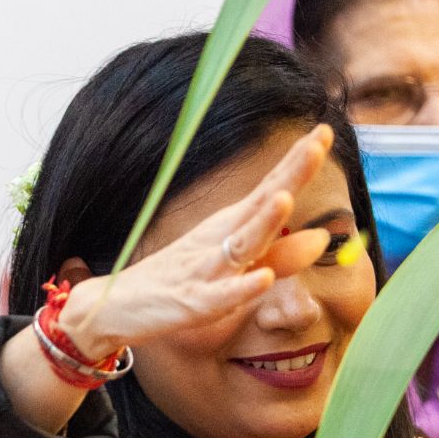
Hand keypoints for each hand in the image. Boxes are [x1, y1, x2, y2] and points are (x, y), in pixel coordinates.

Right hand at [57, 125, 335, 360]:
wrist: (114, 306)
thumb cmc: (178, 283)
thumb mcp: (234, 267)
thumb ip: (280, 255)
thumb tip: (322, 237)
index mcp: (230, 227)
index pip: (270, 189)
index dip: (297, 163)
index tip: (324, 130)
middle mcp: (219, 240)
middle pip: (259, 205)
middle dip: (289, 175)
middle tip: (317, 141)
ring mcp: (205, 270)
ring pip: (240, 245)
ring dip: (262, 222)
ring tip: (285, 199)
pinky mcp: (192, 303)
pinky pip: (219, 296)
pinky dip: (240, 288)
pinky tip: (262, 279)